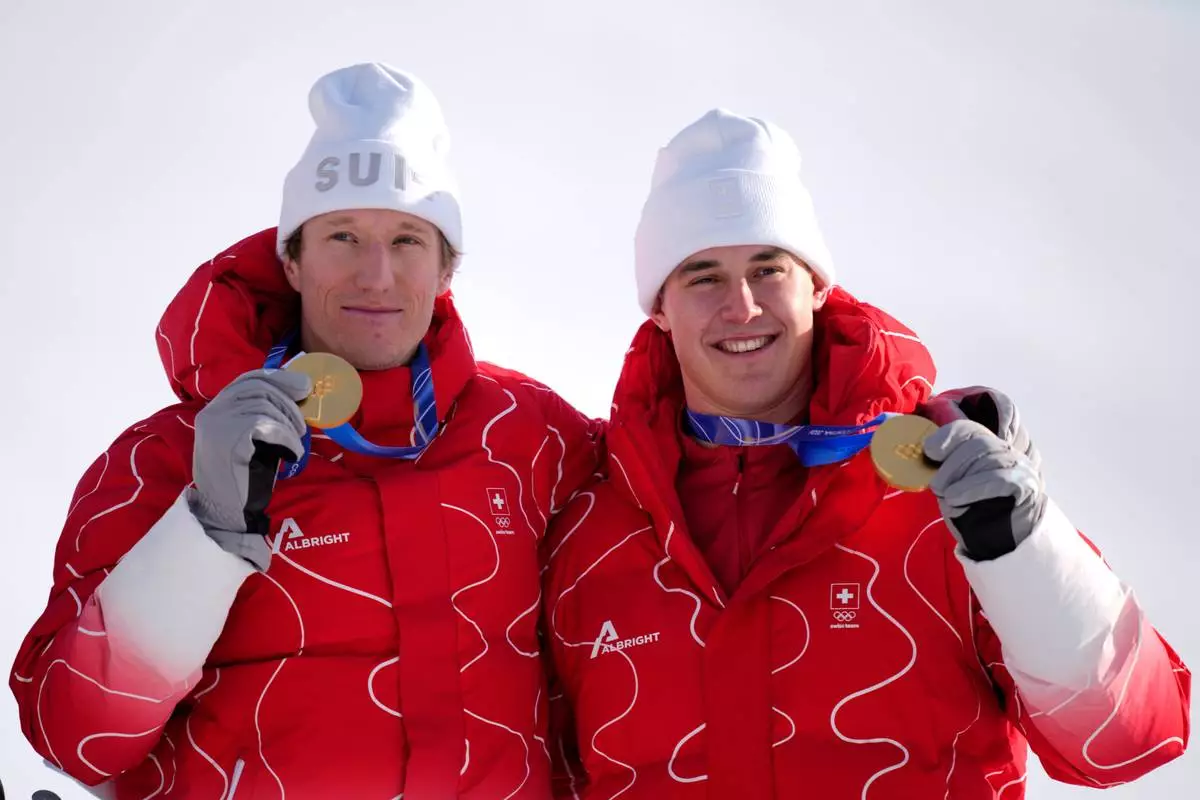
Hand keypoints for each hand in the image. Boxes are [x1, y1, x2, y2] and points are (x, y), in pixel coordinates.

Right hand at [189, 369, 309, 565]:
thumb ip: (263, 415)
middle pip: (259, 388)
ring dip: (289, 424)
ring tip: (295, 442)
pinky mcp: (229, 440)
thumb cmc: (243, 476)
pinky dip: (287, 438)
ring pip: (265, 406)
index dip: (279, 378)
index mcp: (215, 410)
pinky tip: (292, 453)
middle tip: (303, 423)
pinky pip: (268, 426)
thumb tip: (299, 389)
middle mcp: (212, 413)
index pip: (247, 379)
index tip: (303, 385)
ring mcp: (218, 425)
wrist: (225, 511)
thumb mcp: (251, 438)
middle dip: (289, 402)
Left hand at [921, 387, 1046, 560]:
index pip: (975, 419)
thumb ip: (942, 458)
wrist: (1001, 542)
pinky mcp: (1024, 484)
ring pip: (982, 451)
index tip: (930, 449)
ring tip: (947, 494)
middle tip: (936, 482)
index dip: (951, 429)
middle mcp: (1007, 448)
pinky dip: (969, 488)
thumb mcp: (952, 477)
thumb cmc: (971, 507)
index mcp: (989, 441)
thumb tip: (915, 444)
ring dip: (954, 475)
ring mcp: (1018, 464)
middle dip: (948, 457)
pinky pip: (994, 477)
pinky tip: (955, 498)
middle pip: (974, 436)